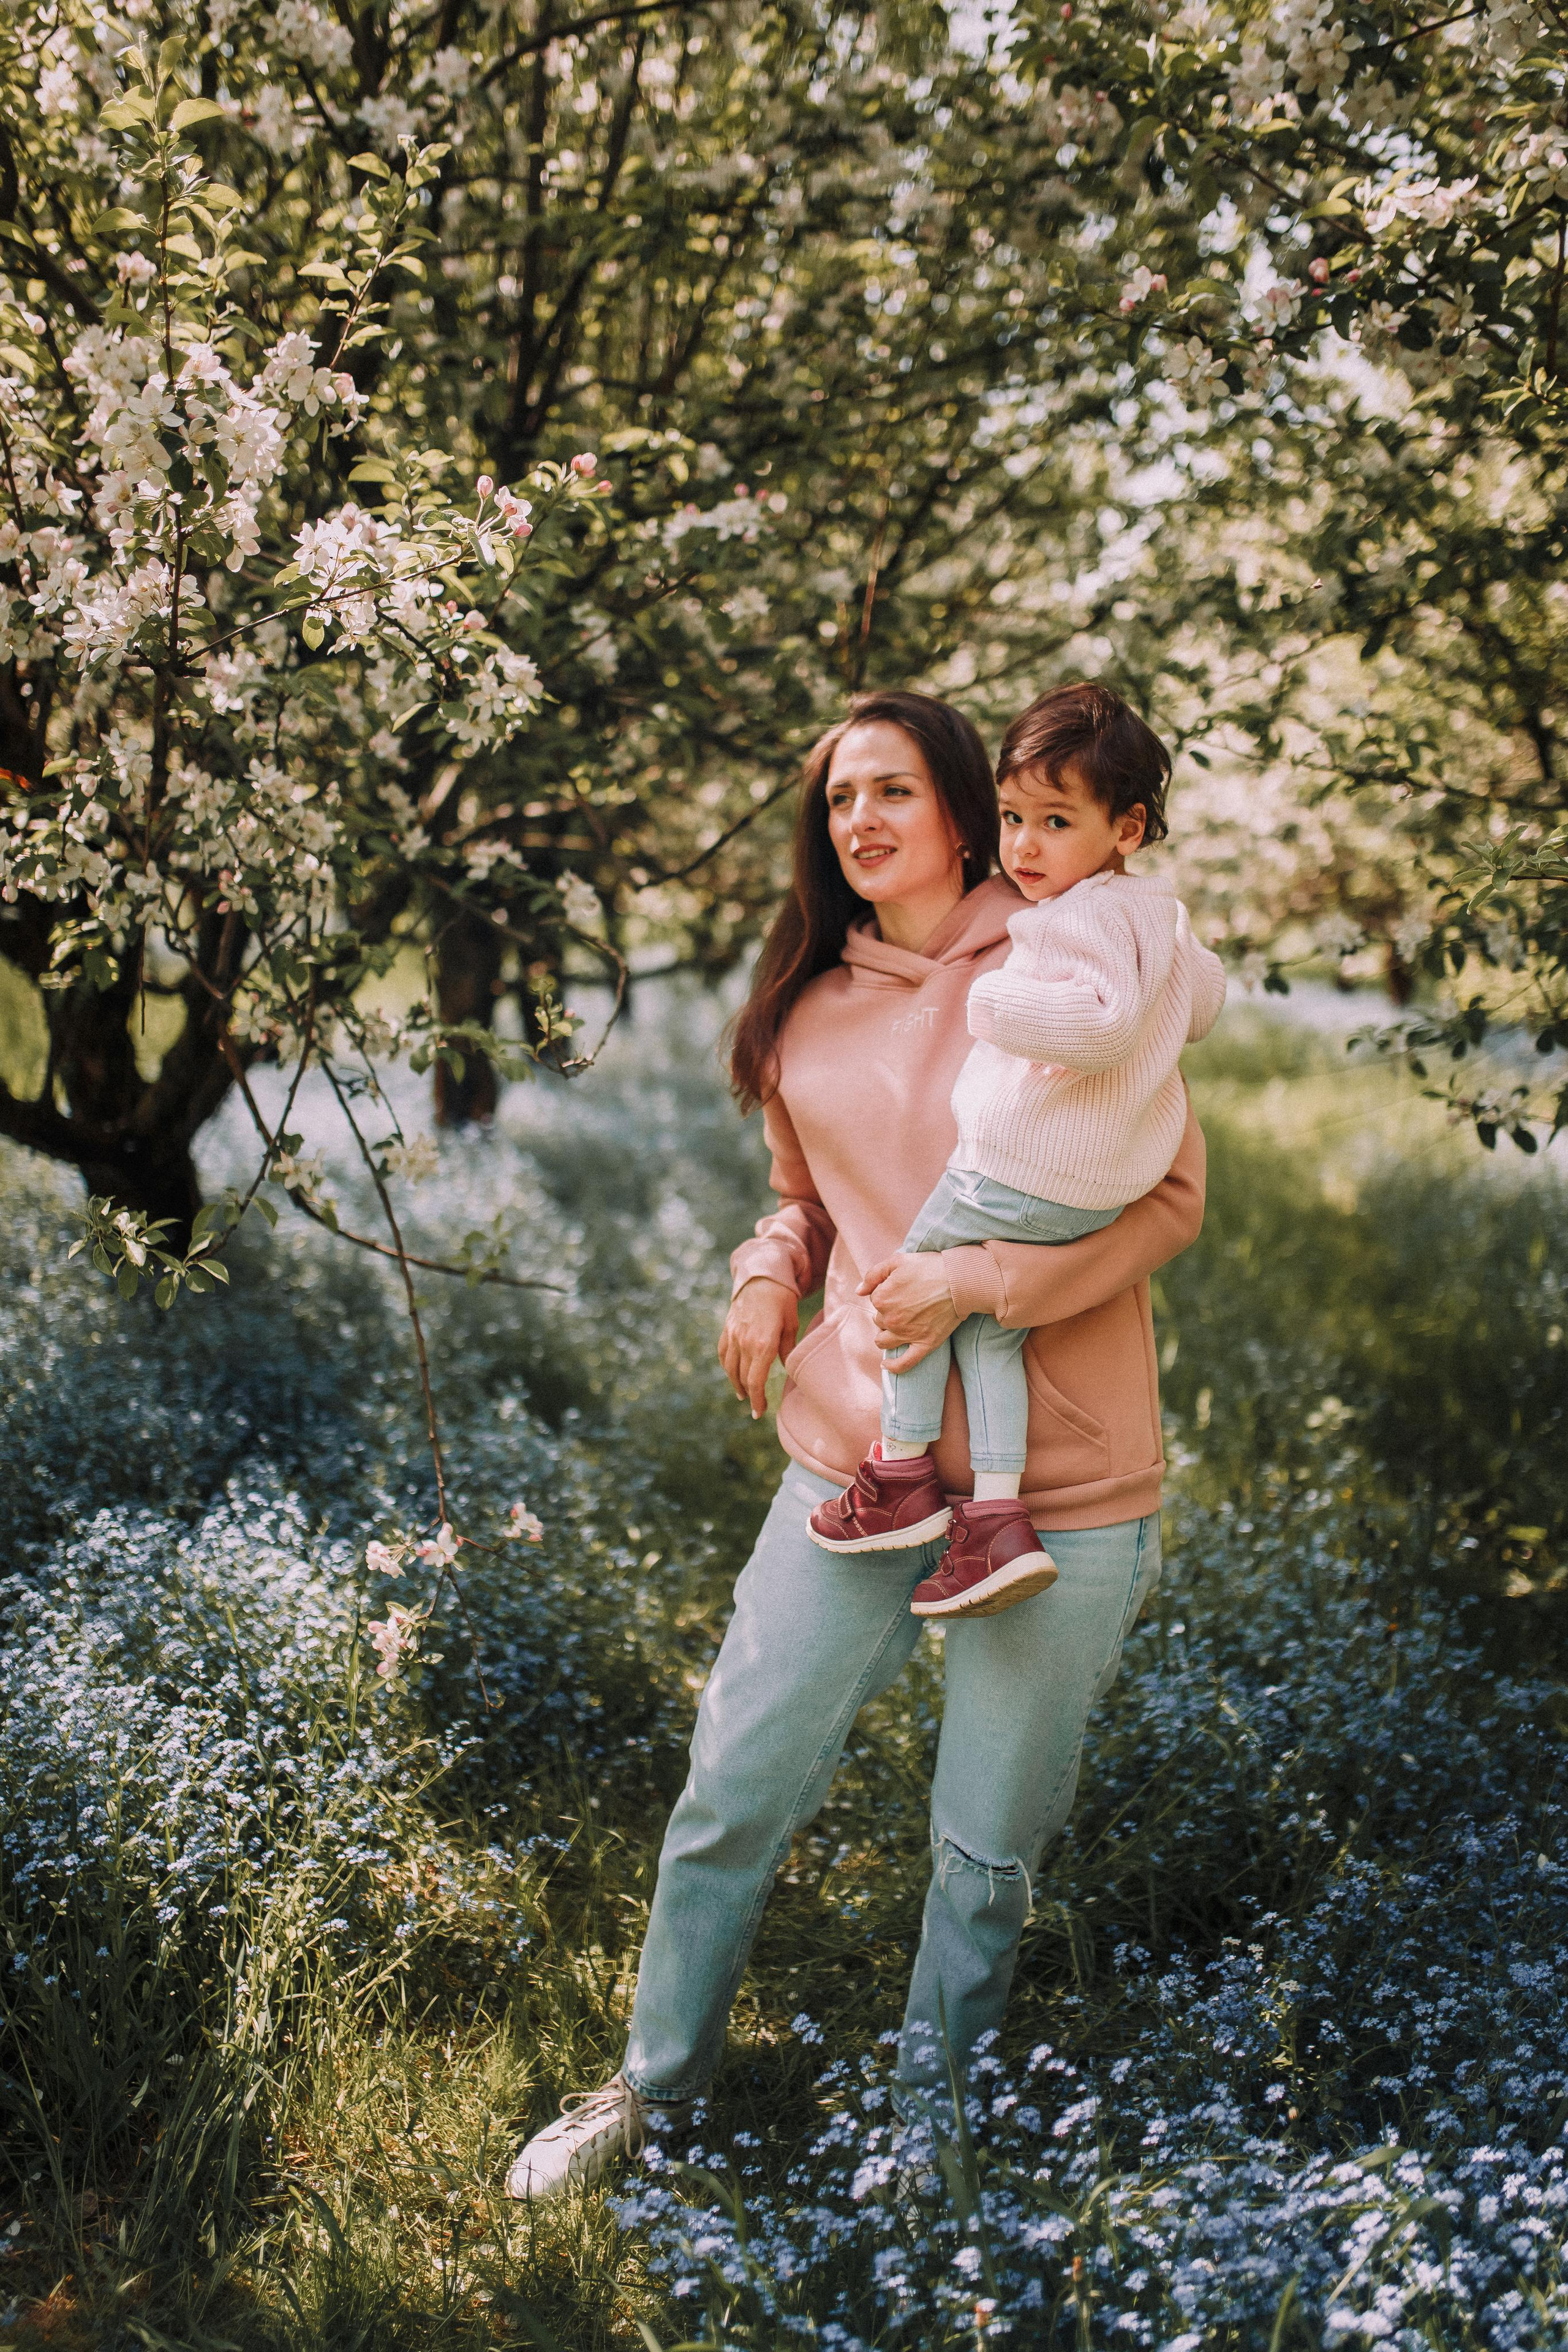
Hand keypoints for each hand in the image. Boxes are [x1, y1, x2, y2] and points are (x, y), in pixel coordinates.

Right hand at [718, 1276, 798, 1418]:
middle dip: (749, 1395)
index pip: (756, 1381)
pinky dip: (726, 1366)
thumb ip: (788, 1349)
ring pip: (730, 1368)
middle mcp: (745, 1343)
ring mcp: (733, 1336)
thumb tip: (788, 1369)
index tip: (759, 1413)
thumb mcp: (791, 1325)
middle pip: (742, 1378)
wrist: (762, 1275)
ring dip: (735, 1383)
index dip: (757, 1400)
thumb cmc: (783, 1300)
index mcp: (763, 1345)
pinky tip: (731, 1372)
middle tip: (755, 1408)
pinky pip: (723, 1352)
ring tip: (742, 1394)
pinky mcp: (727, 1328)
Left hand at [857, 1251, 960, 1370]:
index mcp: (881, 1298)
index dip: (886, 1292)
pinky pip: (904, 1362)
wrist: (960, 1281)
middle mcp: (891, 1319)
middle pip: (878, 1320)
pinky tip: (886, 1365)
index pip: (874, 1299)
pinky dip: (893, 1366)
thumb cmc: (930, 1267)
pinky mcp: (924, 1344)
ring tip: (896, 1327)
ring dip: (885, 1334)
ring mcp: (907, 1334)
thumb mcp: (897, 1261)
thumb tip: (858, 1291)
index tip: (901, 1287)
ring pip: (883, 1341)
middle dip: (886, 1312)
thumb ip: (873, 1275)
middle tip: (905, 1302)